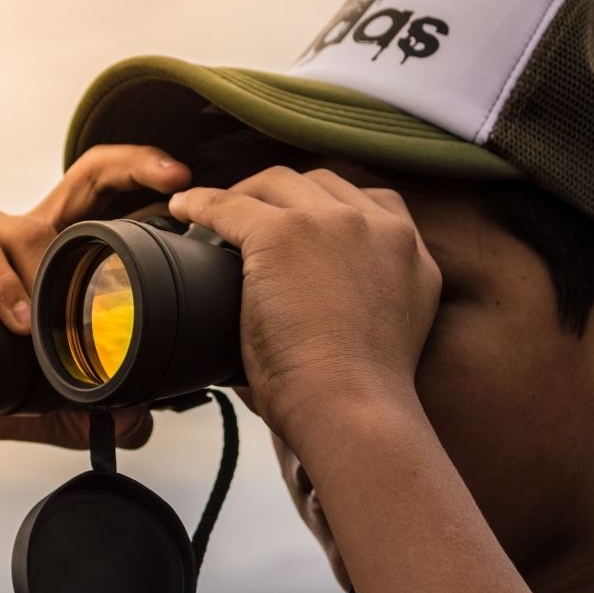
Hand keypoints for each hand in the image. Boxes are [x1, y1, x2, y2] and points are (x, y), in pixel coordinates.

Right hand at [0, 144, 192, 449]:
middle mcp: (24, 231)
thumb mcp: (49, 399)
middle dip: (133, 166)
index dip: (147, 176)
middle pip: (85, 176)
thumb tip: (139, 422)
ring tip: (47, 322)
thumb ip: (95, 407)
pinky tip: (15, 320)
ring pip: (24, 228)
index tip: (186, 181)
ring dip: (43, 271)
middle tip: (174, 182)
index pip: (108, 195)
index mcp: (57, 253)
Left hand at [166, 165, 440, 455]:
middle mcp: (381, 226)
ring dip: (244, 195)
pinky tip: (183, 211)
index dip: (327, 207)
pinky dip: (201, 205)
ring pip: (277, 184)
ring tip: (213, 215)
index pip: (369, 202)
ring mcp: (333, 223)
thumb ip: (362, 298)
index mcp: (411, 252)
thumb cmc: (356, 397)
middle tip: (248, 216)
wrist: (353, 408)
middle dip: (283, 195)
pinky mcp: (284, 234)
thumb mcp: (383, 329)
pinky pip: (230, 206)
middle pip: (321, 184)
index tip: (300, 223)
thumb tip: (311, 310)